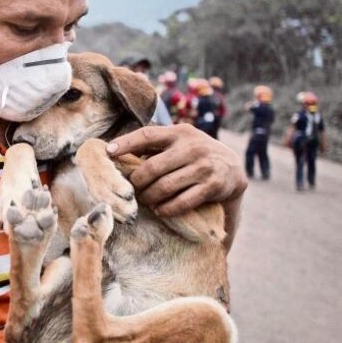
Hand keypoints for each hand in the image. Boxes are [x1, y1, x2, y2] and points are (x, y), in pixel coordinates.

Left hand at [107, 125, 246, 217]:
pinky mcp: (212, 186)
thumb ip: (155, 146)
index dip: (126, 143)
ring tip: (145, 201)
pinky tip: (161, 209)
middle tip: (132, 190)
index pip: (148, 134)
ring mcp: (203, 166)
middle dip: (137, 182)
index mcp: (180, 132)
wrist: (232, 169)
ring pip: (164, 187)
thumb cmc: (194, 156)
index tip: (108, 152)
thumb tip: (117, 154)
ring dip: (150, 198)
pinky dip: (166, 208)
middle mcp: (192, 146)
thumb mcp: (179, 143)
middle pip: (152, 167)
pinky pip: (182, 202)